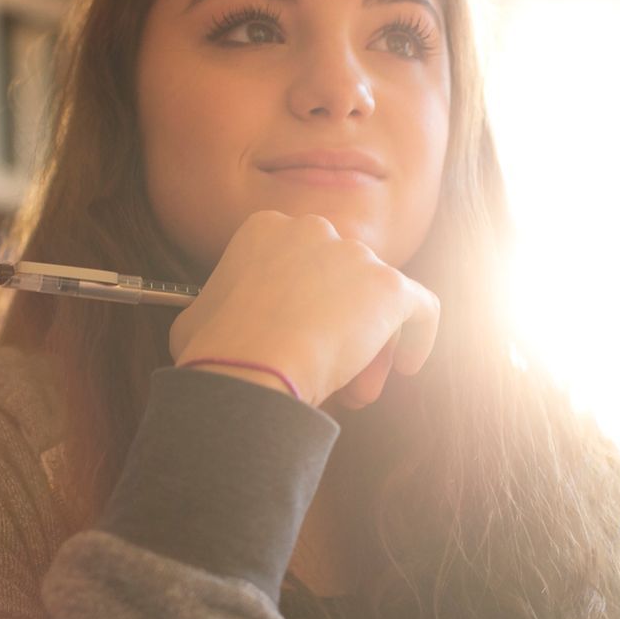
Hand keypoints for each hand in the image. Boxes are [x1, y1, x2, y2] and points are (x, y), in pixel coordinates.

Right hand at [168, 211, 440, 409]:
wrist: (249, 366)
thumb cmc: (216, 350)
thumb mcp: (198, 316)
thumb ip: (223, 305)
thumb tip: (221, 321)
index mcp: (266, 229)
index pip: (302, 263)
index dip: (306, 306)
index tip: (301, 338)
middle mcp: (313, 229)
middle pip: (341, 278)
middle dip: (340, 323)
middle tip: (331, 368)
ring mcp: (353, 255)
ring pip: (375, 299)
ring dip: (369, 343)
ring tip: (356, 389)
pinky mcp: (388, 285)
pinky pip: (421, 306)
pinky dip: (419, 334)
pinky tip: (408, 365)